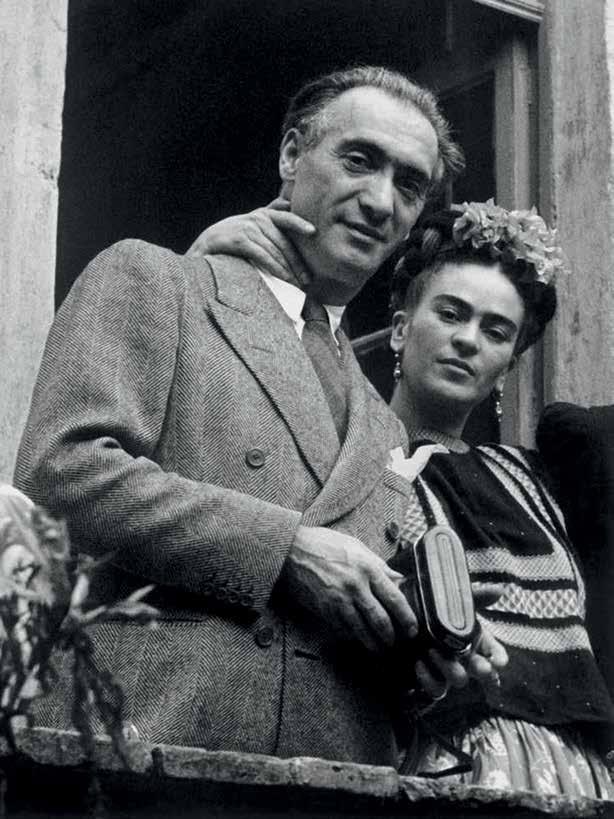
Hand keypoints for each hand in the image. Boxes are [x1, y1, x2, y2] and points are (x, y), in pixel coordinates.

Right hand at [186, 198, 315, 287]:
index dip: (299, 223)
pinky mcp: (240, 240)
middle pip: (283, 241)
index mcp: (261, 214)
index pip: (285, 217)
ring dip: (288, 270)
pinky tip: (284, 278)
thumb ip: (267, 215)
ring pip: (275, 251)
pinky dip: (276, 268)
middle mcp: (256, 218)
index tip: (314, 232)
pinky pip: (264, 255)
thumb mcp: (249, 225)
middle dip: (297, 262)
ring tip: (297, 284)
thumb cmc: (229, 239)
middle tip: (307, 279)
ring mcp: (247, 227)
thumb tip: (286, 203)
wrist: (202, 247)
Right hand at [279, 525, 418, 651]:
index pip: (395, 599)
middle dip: (392, 636)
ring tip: (381, 649)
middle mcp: (355, 586)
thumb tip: (398, 579)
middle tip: (397, 642)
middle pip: (381, 620)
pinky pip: (343, 630)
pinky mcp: (324, 610)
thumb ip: (378, 564)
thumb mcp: (355, 546)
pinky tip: (358, 639)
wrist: (291, 551)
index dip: (407, 618)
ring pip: (362, 631)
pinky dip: (353, 637)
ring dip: (374, 644)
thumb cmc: (323, 544)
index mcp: (367, 568)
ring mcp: (338, 601)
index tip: (412, 628)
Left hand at [413, 582, 507, 698]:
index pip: (492, 650)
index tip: (499, 661)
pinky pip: (435, 689)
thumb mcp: (446, 598)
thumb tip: (499, 590)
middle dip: (483, 670)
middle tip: (479, 666)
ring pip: (458, 679)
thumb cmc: (422, 606)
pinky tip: (419, 664)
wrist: (390, 614)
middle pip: (480, 670)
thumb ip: (472, 596)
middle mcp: (461, 656)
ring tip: (432, 651)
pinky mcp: (427, 680)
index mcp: (471, 636)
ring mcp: (445, 670)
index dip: (498, 656)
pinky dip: (429, 679)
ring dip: (450, 669)